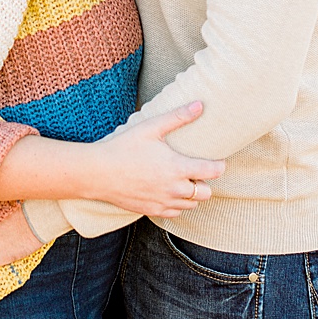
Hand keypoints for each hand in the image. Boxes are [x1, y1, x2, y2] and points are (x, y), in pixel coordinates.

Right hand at [86, 101, 226, 216]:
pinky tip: (170, 191)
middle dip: (206, 182)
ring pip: (192, 205)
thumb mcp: (151, 128)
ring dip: (193, 194)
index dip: (219, 165)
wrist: (98, 173)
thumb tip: (200, 105)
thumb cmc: (124, 148)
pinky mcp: (152, 210)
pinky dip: (178, 204)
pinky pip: (175, 213)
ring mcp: (163, 202)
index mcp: (178, 168)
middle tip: (196, 170)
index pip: (214, 172)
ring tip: (183, 179)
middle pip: (207, 193)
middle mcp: (174, 189)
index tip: (216, 160)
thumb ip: (178, 117)